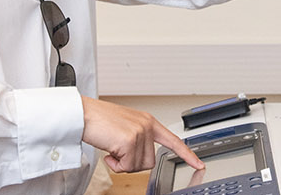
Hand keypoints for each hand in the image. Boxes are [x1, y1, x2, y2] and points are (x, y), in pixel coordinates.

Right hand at [81, 96, 203, 172]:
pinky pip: (126, 166)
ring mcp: (140, 133)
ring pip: (139, 166)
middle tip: (118, 151)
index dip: (187, 154)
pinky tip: (108, 151)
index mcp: (148, 121)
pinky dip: (115, 164)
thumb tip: (139, 159)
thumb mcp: (124, 127)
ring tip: (112, 148)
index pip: (173, 140)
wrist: (82, 114)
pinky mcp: (130, 141)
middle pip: (150, 162)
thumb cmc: (97, 120)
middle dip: (132, 163)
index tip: (199, 164)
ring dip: (123, 163)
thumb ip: (137, 139)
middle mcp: (147, 125)